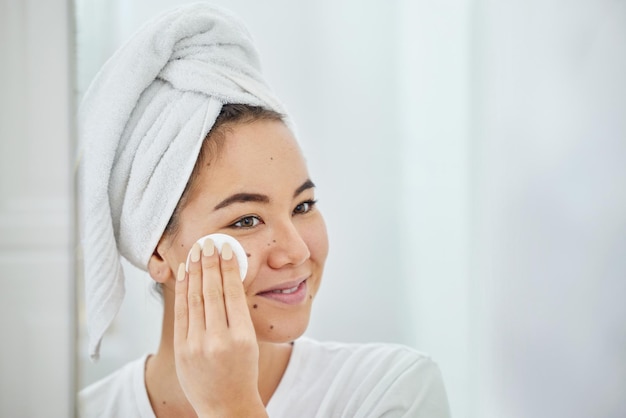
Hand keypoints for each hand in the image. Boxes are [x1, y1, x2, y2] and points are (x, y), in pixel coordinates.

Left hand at [174, 240, 266, 416]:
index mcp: (242, 338)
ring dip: (195, 272)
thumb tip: (230, 279)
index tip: (226, 250)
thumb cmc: (243, 371)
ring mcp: (197, 346)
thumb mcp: (251, 343)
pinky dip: (183, 291)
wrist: (226, 406)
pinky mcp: (182, 350)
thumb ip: (239, 315)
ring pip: (195, 300)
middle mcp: (219, 340)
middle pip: (212, 292)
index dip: (229, 268)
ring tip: (196, 253)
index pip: (233, 294)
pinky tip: (185, 275)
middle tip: (209, 243)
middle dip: (209, 264)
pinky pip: (182, 313)